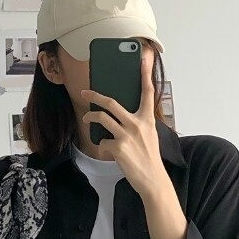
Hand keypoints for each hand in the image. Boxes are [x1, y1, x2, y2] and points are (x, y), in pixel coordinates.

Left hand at [79, 53, 171, 200]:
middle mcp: (137, 124)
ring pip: (101, 118)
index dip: (145, 74)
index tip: (143, 59)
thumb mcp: (149, 136)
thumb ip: (138, 123)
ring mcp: (126, 135)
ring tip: (86, 118)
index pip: (147, 92)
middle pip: (112, 102)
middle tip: (86, 92)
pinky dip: (103, 146)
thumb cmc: (149, 158)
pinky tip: (109, 151)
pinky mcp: (118, 147)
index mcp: (147, 119)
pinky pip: (103, 141)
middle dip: (95, 95)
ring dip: (90, 117)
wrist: (152, 179)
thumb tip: (120, 116)